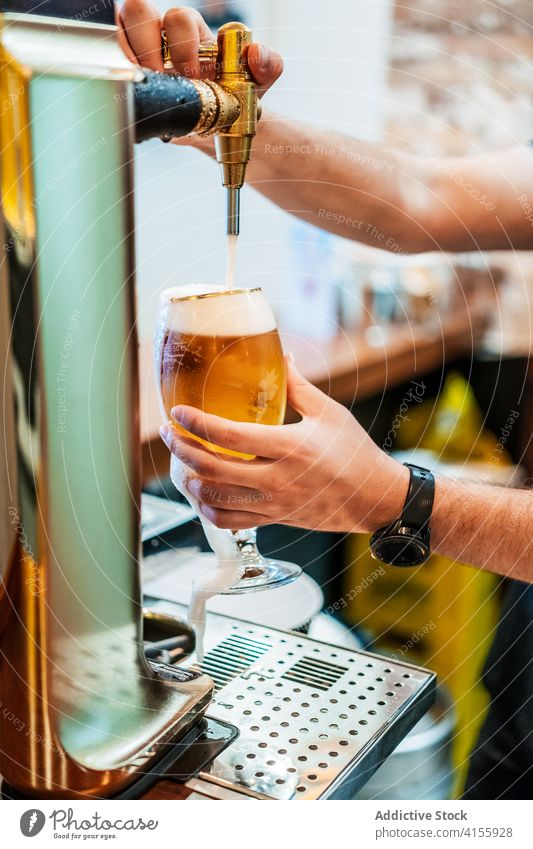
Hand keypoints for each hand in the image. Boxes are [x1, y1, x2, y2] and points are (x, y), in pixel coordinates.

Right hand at [118, 1, 282, 90]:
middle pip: (141, 10)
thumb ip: (269, 64)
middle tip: (168, 80)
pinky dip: (118, 67)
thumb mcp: (258, 83)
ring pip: (122, 24)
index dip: (185, 42)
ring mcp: (143, 51)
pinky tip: (136, 89)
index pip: (181, 16)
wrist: (216, 127)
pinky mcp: (130, 70)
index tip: (194, 74)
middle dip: (152, 45)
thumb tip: (256, 53)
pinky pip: (111, 53)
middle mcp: (165, 35)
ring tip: (150, 85)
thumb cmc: (234, 98)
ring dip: (131, 54)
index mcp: (195, 32)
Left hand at [160, 360, 409, 532]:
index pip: (228, 435)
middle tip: (170, 434)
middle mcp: (277, 478)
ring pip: (215, 498)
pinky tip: (202, 493)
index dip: (195, 423)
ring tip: (180, 462)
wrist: (373, 497)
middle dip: (181, 450)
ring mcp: (274, 503)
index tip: (178, 412)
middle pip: (211, 468)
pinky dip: (207, 509)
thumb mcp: (329, 413)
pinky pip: (229, 521)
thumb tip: (282, 356)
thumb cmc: (354, 452)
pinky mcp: (274, 520)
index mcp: (289, 446)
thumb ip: (298, 385)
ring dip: (189, 480)